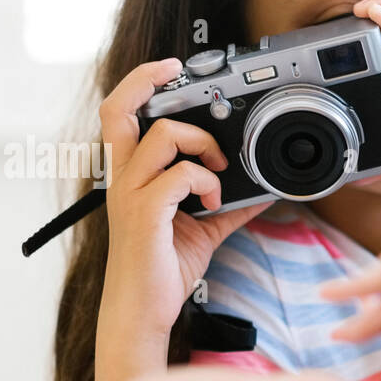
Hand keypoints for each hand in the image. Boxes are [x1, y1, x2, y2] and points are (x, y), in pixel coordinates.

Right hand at [95, 59, 270, 380]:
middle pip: (118, 107)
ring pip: (162, 136)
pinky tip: (214, 202)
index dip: (142, 83)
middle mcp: (123, 177)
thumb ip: (227, 204)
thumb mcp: (203, 228)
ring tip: (217, 170)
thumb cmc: (164, 268)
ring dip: (201, 144)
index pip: (121, 113)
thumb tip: (263, 190)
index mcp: (131, 174)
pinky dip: (206, 183)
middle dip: (148, 81)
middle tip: (183, 78)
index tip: (172, 69)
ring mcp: (130, 193)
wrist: (144, 311)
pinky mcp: (144, 213)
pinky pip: (179, 176)